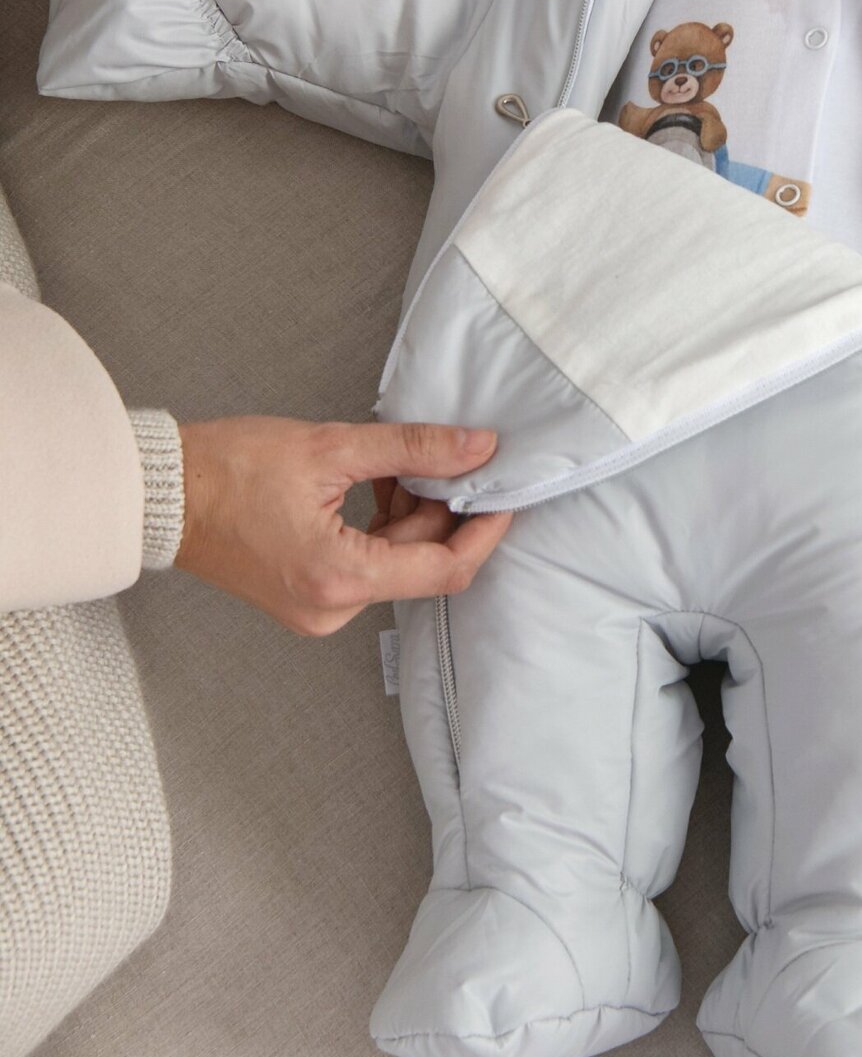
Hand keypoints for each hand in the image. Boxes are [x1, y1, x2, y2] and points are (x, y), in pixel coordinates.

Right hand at [173, 417, 512, 636]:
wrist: (161, 495)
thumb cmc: (228, 469)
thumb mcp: (331, 447)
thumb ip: (413, 449)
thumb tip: (477, 447)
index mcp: (341, 579)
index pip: (445, 570)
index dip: (485, 531)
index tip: (505, 494)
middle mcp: (333, 609)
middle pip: (420, 564)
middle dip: (441, 510)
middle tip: (446, 457)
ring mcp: (318, 610)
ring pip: (395, 564)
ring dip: (410, 515)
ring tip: (398, 464)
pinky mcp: (307, 598)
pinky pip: (367, 567)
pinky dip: (381, 528)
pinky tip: (376, 484)